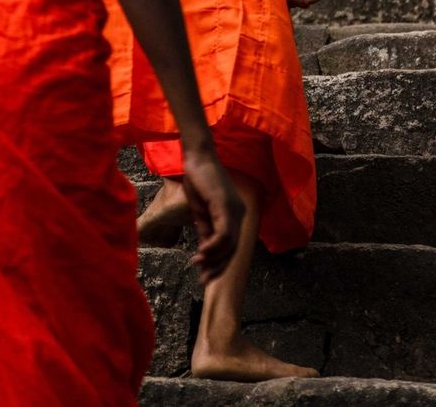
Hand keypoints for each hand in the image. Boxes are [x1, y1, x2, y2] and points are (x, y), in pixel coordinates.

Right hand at [181, 148, 244, 283]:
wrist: (196, 157)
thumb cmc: (198, 180)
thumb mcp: (201, 211)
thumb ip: (205, 229)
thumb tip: (204, 251)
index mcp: (234, 215)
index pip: (231, 246)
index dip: (219, 263)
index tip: (205, 275)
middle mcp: (239, 213)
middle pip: (233, 249)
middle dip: (218, 266)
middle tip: (204, 279)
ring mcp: (234, 209)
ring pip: (229, 244)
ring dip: (213, 258)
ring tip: (199, 264)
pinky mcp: (225, 205)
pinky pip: (223, 233)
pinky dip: (213, 246)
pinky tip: (201, 252)